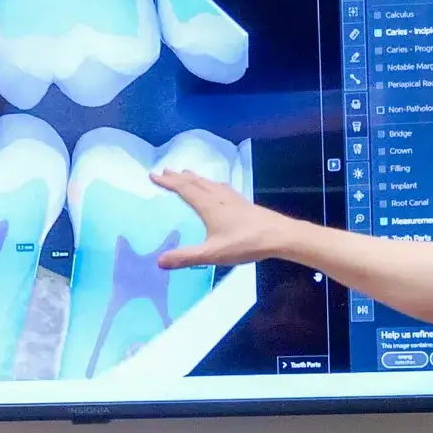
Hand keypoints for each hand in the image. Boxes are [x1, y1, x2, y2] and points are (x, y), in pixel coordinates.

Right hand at [151, 169, 290, 269]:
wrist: (278, 236)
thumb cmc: (245, 243)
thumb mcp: (213, 253)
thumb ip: (186, 257)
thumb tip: (159, 262)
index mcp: (209, 206)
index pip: (184, 189)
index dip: (168, 182)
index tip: (154, 175)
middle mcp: (219, 197)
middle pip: (195, 182)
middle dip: (179, 177)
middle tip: (165, 170)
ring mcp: (233, 198)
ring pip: (209, 183)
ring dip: (195, 178)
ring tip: (186, 173)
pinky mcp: (243, 203)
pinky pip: (221, 187)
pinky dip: (211, 183)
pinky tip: (217, 187)